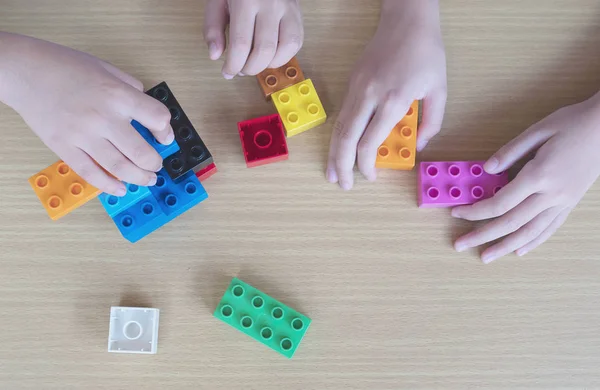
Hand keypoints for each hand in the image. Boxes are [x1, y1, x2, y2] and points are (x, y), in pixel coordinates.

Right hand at [0, 33, 173, 195]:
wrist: (25, 71)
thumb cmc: (66, 66)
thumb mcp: (107, 69)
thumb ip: (131, 89)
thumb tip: (147, 113)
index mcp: (118, 94)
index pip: (157, 118)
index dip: (165, 131)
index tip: (164, 137)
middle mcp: (103, 117)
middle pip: (141, 152)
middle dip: (155, 164)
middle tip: (157, 166)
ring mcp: (82, 135)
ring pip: (120, 167)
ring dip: (139, 178)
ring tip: (146, 180)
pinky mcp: (64, 147)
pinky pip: (90, 173)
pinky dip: (109, 185)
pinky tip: (120, 189)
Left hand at [203, 0, 302, 77]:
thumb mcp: (217, 2)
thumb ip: (212, 28)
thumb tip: (215, 56)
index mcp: (245, 0)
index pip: (241, 43)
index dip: (234, 65)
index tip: (228, 72)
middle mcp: (270, 4)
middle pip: (264, 50)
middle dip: (251, 68)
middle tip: (241, 70)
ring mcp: (288, 9)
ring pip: (284, 49)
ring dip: (268, 65)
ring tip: (256, 63)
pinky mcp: (298, 15)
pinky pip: (296, 43)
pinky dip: (283, 57)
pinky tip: (270, 56)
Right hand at [326, 0, 446, 189]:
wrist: (407, 19)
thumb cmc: (427, 53)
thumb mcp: (440, 90)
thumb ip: (431, 122)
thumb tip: (417, 146)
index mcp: (393, 99)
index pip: (369, 141)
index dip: (366, 164)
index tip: (370, 176)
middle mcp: (369, 95)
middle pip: (345, 138)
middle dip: (341, 165)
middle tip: (343, 184)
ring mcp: (356, 87)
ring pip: (338, 127)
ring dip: (333, 153)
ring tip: (332, 173)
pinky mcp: (351, 82)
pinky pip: (341, 115)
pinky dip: (338, 136)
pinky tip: (338, 148)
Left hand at [453, 93, 599, 262]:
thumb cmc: (573, 123)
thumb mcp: (538, 130)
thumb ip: (509, 152)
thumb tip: (486, 169)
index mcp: (539, 175)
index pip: (499, 202)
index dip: (475, 211)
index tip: (456, 213)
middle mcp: (551, 194)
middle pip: (510, 223)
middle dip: (482, 236)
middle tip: (460, 244)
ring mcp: (563, 202)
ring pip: (530, 232)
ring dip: (504, 247)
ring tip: (485, 257)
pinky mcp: (571, 204)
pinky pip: (549, 228)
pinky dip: (533, 242)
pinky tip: (519, 251)